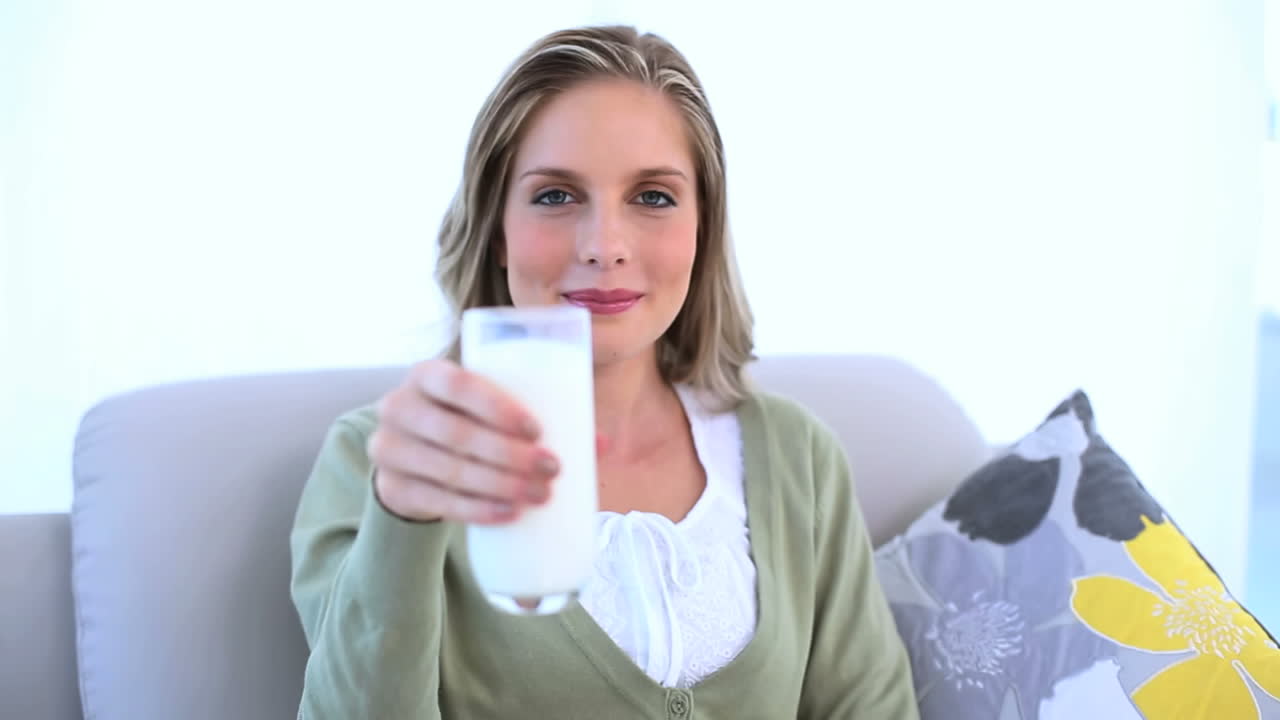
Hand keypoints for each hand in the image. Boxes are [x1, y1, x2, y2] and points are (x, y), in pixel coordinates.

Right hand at [368, 358, 557, 523]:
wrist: (413, 461)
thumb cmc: (465, 423)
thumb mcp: (488, 411)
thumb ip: (537, 419)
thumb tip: (601, 444)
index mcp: (427, 374)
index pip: (458, 384)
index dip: (497, 407)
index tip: (537, 431)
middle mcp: (399, 406)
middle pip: (457, 433)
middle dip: (509, 455)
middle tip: (551, 469)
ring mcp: (389, 448)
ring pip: (449, 470)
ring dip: (499, 485)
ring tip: (540, 494)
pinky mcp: (391, 488)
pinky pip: (437, 501)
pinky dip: (477, 509)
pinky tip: (508, 512)